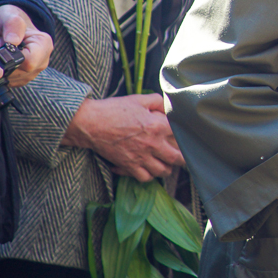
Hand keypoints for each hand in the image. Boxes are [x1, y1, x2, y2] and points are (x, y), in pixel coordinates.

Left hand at [0, 5, 52, 86]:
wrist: (11, 28)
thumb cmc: (11, 21)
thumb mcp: (9, 16)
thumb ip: (13, 25)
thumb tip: (12, 42)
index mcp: (44, 45)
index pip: (29, 62)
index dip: (11, 59)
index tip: (0, 46)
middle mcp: (42, 62)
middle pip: (17, 73)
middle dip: (2, 63)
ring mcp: (32, 73)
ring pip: (10, 79)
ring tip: (0, 52)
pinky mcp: (22, 79)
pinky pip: (7, 81)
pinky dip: (0, 72)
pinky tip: (0, 61)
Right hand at [61, 94, 184, 181]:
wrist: (90, 123)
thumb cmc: (115, 109)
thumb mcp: (140, 99)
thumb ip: (159, 102)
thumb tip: (170, 106)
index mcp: (158, 126)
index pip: (181, 136)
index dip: (185, 137)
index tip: (186, 138)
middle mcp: (153, 144)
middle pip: (177, 158)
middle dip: (183, 159)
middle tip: (183, 157)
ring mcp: (141, 157)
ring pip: (162, 171)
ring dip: (167, 168)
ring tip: (165, 163)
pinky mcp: (129, 165)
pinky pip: (145, 178)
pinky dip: (148, 175)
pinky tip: (146, 169)